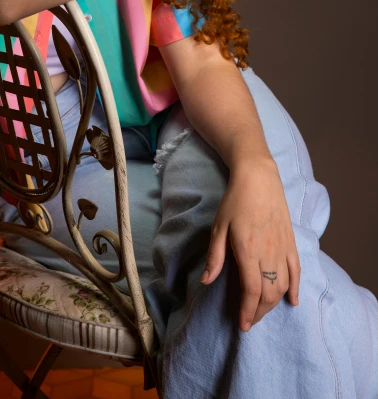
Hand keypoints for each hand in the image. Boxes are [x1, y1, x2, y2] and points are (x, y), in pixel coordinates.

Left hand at [200, 157, 300, 331]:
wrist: (258, 178)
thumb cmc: (234, 201)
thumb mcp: (218, 227)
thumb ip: (215, 257)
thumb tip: (206, 281)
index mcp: (248, 250)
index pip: (251, 290)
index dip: (247, 311)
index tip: (242, 325)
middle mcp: (268, 253)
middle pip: (268, 293)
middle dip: (259, 312)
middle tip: (249, 321)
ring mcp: (282, 248)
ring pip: (283, 285)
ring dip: (274, 303)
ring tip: (262, 311)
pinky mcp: (291, 242)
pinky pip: (296, 270)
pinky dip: (296, 288)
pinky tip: (292, 300)